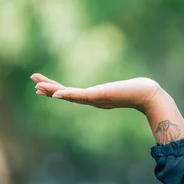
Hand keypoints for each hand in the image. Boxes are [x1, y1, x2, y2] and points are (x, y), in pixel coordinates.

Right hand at [30, 73, 162, 112]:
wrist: (149, 96)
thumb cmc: (139, 91)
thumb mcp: (123, 88)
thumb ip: (118, 89)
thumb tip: (122, 87)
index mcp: (96, 97)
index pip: (73, 94)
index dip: (58, 91)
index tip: (45, 87)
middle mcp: (93, 100)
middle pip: (67, 95)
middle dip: (50, 89)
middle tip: (34, 84)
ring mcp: (96, 99)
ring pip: (69, 96)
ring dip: (53, 91)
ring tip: (37, 87)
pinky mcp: (100, 96)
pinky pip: (80, 96)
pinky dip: (68, 95)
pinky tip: (57, 94)